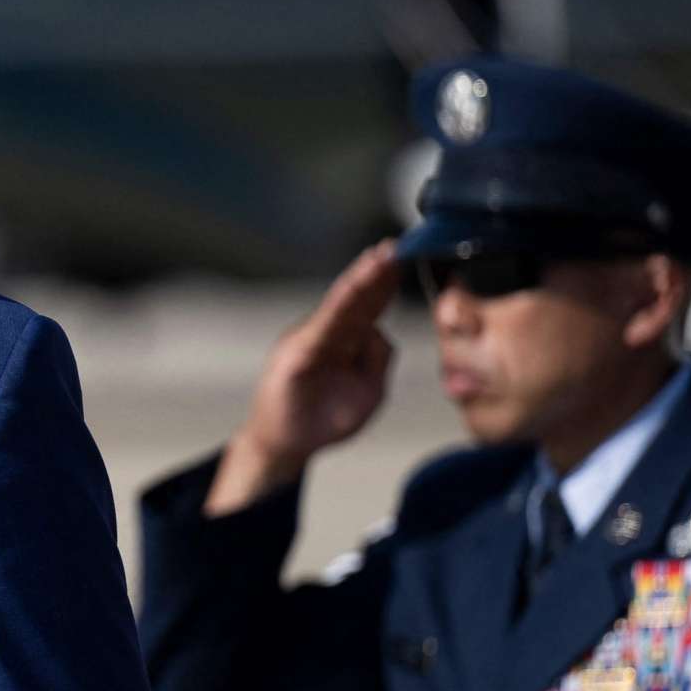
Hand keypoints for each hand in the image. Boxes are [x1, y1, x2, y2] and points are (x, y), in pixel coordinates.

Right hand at [206, 240, 398, 515]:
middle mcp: (325, 333)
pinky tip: (350, 292)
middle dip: (375, 272)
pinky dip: (336, 309)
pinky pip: (320, 329)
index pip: (369, 307)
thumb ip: (377, 359)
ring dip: (359, 282)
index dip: (386, 284)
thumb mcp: (369, 391)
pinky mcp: (295, 356)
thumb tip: (377, 330)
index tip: (404, 257)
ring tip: (379, 259)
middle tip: (394, 245)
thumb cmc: (324, 418)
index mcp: (345, 341)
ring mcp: (307, 341)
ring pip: (339, 308)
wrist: (286, 444)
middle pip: (355, 299)